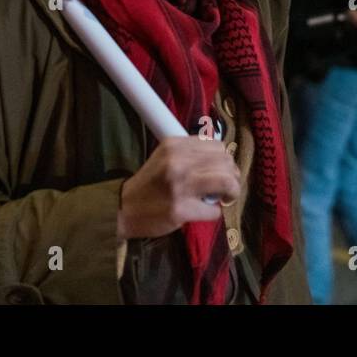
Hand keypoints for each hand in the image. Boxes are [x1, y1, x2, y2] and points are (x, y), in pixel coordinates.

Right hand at [116, 136, 240, 239]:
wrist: (124, 208)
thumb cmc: (150, 183)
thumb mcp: (166, 157)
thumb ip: (191, 154)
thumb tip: (224, 159)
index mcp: (174, 145)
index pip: (217, 146)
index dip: (225, 159)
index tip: (222, 170)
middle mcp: (178, 161)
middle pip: (225, 162)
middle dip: (232, 176)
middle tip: (227, 187)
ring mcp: (179, 186)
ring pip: (226, 182)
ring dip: (231, 192)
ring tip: (224, 197)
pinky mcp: (180, 209)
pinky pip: (213, 210)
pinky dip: (213, 212)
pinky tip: (203, 211)